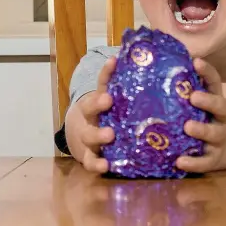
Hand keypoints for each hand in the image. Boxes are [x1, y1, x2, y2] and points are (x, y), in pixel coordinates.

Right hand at [73, 57, 115, 172]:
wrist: (79, 135)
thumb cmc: (105, 115)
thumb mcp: (110, 98)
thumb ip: (126, 85)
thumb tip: (146, 59)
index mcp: (96, 100)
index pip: (101, 83)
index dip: (107, 72)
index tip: (114, 62)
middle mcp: (90, 116)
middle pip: (89, 108)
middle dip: (98, 104)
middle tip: (108, 99)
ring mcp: (87, 137)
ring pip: (89, 135)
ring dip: (98, 135)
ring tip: (110, 135)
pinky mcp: (89, 156)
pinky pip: (90, 161)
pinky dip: (96, 164)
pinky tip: (105, 166)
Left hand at [176, 58, 225, 172]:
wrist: (207, 148)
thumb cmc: (188, 116)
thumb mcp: (182, 101)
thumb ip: (169, 86)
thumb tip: (140, 61)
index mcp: (212, 98)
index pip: (214, 81)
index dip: (207, 71)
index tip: (195, 62)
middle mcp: (219, 117)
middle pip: (223, 107)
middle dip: (210, 101)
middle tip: (194, 97)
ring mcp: (219, 138)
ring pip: (217, 134)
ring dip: (203, 130)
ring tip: (187, 127)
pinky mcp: (213, 158)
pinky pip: (207, 162)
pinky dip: (195, 162)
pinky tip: (180, 161)